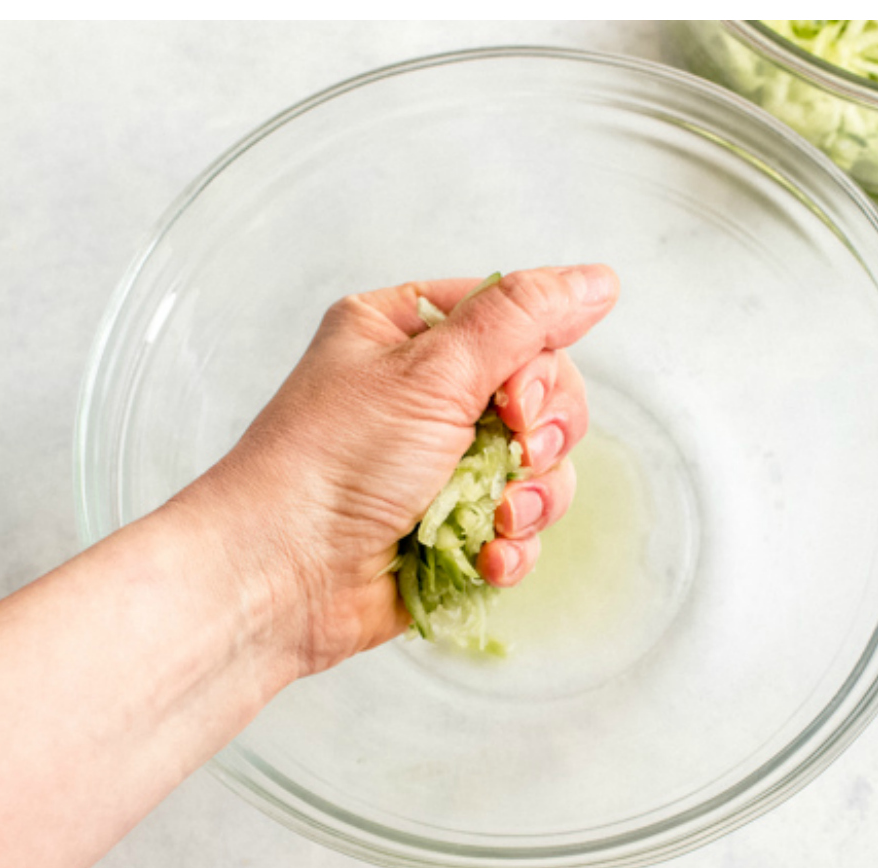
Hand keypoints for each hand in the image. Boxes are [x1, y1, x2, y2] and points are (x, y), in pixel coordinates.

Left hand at [178, 264, 616, 677]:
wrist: (280, 577)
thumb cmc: (332, 462)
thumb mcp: (433, 371)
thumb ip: (523, 318)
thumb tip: (597, 279)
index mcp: (409, 334)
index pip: (520, 323)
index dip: (539, 366)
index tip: (517, 402)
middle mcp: (427, 393)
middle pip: (545, 397)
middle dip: (544, 437)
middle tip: (517, 453)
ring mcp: (442, 463)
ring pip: (543, 468)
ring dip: (532, 499)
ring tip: (495, 519)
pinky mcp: (453, 526)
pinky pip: (522, 527)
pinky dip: (512, 545)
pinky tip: (485, 556)